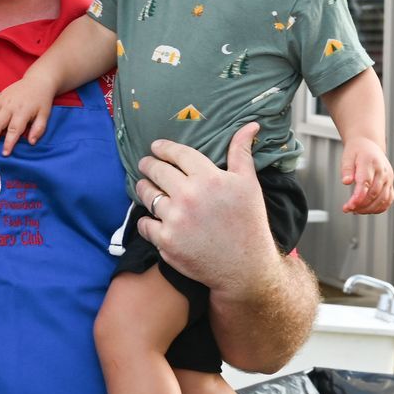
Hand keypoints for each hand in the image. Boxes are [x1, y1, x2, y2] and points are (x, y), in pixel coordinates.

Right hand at [0, 81, 54, 154]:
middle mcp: (10, 106)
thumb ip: (39, 128)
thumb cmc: (41, 100)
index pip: (14, 129)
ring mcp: (2, 100)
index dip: (9, 142)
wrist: (37, 81)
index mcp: (22, 111)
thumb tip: (31, 142)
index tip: (4, 153)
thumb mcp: (45, 114)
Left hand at [134, 123, 275, 295]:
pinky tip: (151, 216)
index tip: (156, 147)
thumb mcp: (249, 184)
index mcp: (209, 178)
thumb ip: (242, 152)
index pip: (177, 154)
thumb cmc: (249, 223)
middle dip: (148, 164)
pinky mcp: (165, 241)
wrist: (245, 267)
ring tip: (145, 187)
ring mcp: (175, 219)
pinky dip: (146, 219)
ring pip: (146, 195)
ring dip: (143, 188)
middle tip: (145, 164)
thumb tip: (250, 125)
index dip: (163, 148)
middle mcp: (189, 196)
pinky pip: (144, 223)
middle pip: (156, 170)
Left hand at [339, 136, 393, 213]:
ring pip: (382, 199)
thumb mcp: (347, 157)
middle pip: (374, 193)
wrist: (369, 145)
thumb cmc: (357, 152)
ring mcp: (388, 178)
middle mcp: (382, 171)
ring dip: (369, 209)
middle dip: (360, 205)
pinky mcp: (390, 184)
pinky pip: (388, 200)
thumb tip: (346, 182)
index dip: (358, 197)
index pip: (366, 182)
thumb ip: (346, 169)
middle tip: (348, 209)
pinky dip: (378, 208)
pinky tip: (366, 210)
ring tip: (355, 211)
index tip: (349, 206)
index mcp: (370, 162)